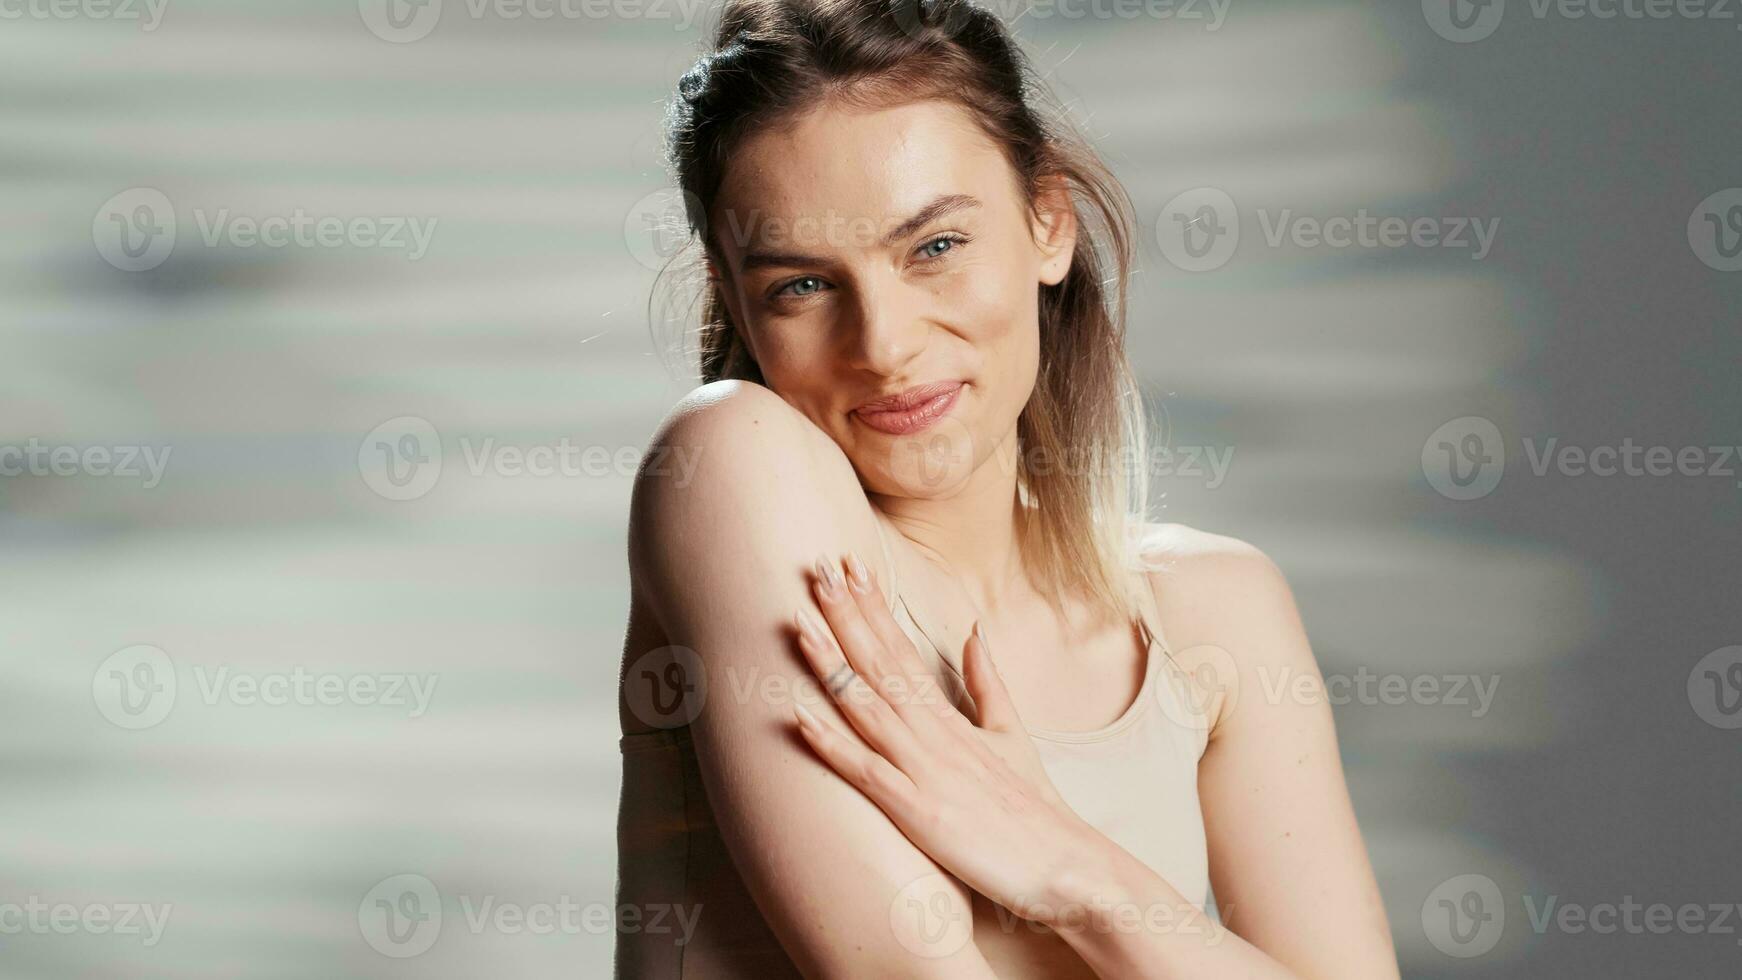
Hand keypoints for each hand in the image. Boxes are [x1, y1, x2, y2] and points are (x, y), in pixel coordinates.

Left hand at [787, 551, 1102, 924]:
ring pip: (867, 707)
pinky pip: (866, 772)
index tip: (850, 566)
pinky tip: (799, 718)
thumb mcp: (1011, 732)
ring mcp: (923, 770)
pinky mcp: (917, 810)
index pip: (903, 648)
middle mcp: (932, 733)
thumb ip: (987, 681)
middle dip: (847, 616)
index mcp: (949, 715)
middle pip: (880, 664)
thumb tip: (975, 630)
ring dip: (830, 666)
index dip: (873, 607)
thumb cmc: (1032, 805)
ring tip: (800, 623)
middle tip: (819, 569)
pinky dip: (831, 745)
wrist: (1061, 862)